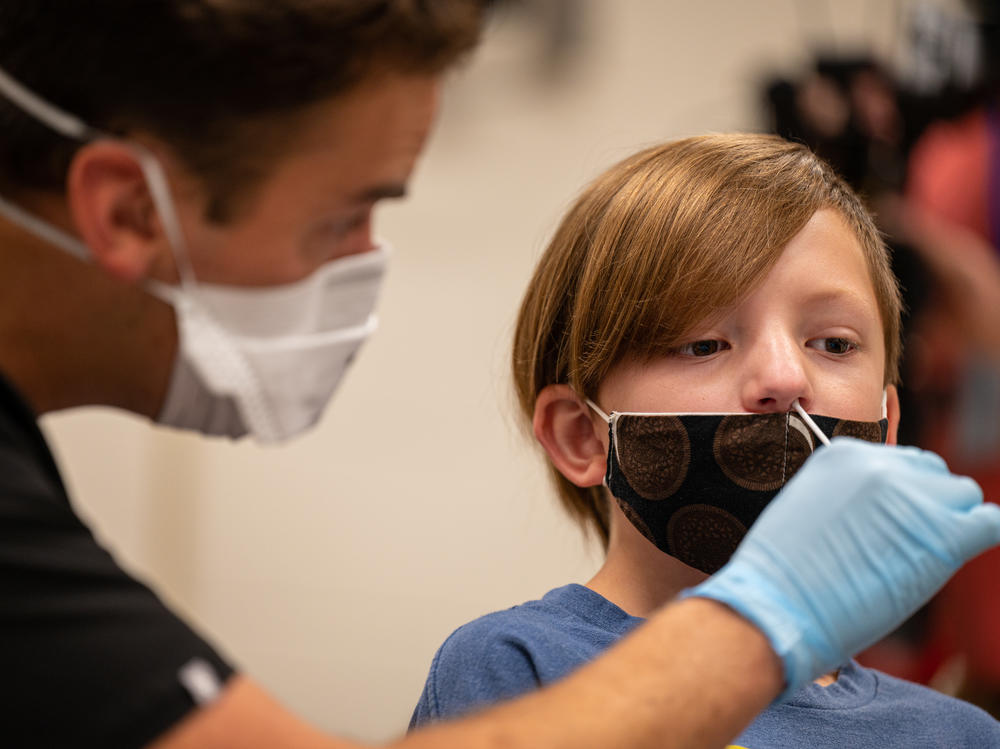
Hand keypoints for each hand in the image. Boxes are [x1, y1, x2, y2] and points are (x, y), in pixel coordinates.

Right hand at [684, 438, 999, 699]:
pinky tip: (957, 555)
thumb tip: (883, 511)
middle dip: (927, 506)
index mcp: (843, 454)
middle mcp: (880, 464)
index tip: (890, 525)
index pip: (900, 463)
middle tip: (903, 545)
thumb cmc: (782, 576)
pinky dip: (983, 534)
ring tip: (915, 559)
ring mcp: (912, 496)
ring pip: (963, 497)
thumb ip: (848, 496)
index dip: (900, 498)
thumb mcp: (807, 509)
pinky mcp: (941, 534)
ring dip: (949, 525)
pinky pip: (989, 522)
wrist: (775, 606)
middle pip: (935, 475)